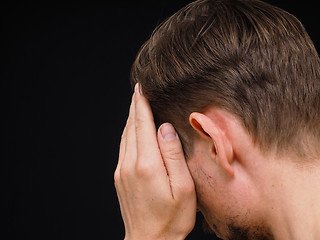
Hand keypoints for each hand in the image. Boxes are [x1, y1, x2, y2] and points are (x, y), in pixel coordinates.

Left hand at [114, 84, 196, 239]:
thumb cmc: (172, 218)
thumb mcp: (183, 188)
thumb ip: (173, 155)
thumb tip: (165, 128)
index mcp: (147, 164)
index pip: (143, 125)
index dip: (142, 105)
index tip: (141, 88)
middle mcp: (130, 164)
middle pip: (132, 127)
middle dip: (135, 107)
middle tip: (138, 90)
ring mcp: (122, 171)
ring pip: (125, 136)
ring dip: (131, 119)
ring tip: (136, 105)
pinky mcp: (120, 177)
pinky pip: (123, 147)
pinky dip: (128, 133)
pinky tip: (133, 130)